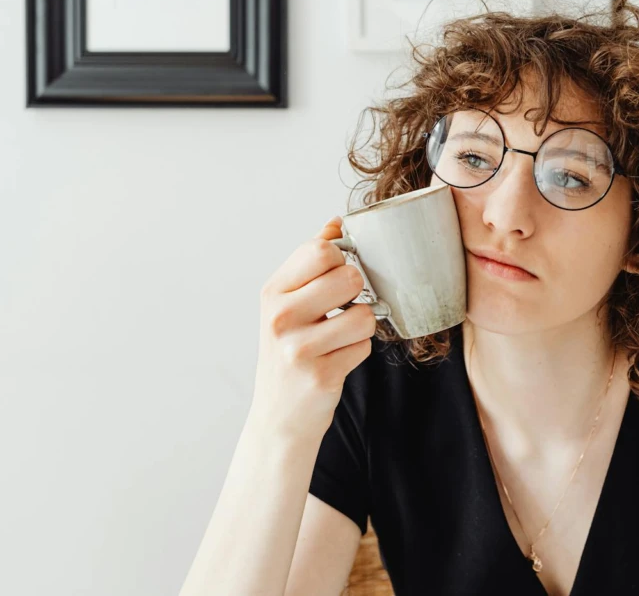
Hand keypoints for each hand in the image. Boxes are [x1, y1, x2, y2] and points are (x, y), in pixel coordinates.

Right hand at [248, 217, 375, 441]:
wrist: (278, 416)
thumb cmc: (289, 350)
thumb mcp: (288, 303)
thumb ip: (310, 261)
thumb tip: (336, 222)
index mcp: (273, 292)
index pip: (321, 250)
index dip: (341, 260)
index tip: (335, 277)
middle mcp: (280, 317)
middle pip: (349, 277)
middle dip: (356, 293)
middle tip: (340, 310)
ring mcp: (299, 348)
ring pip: (364, 315)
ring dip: (361, 326)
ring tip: (339, 338)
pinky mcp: (321, 375)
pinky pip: (364, 346)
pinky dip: (358, 352)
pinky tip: (337, 360)